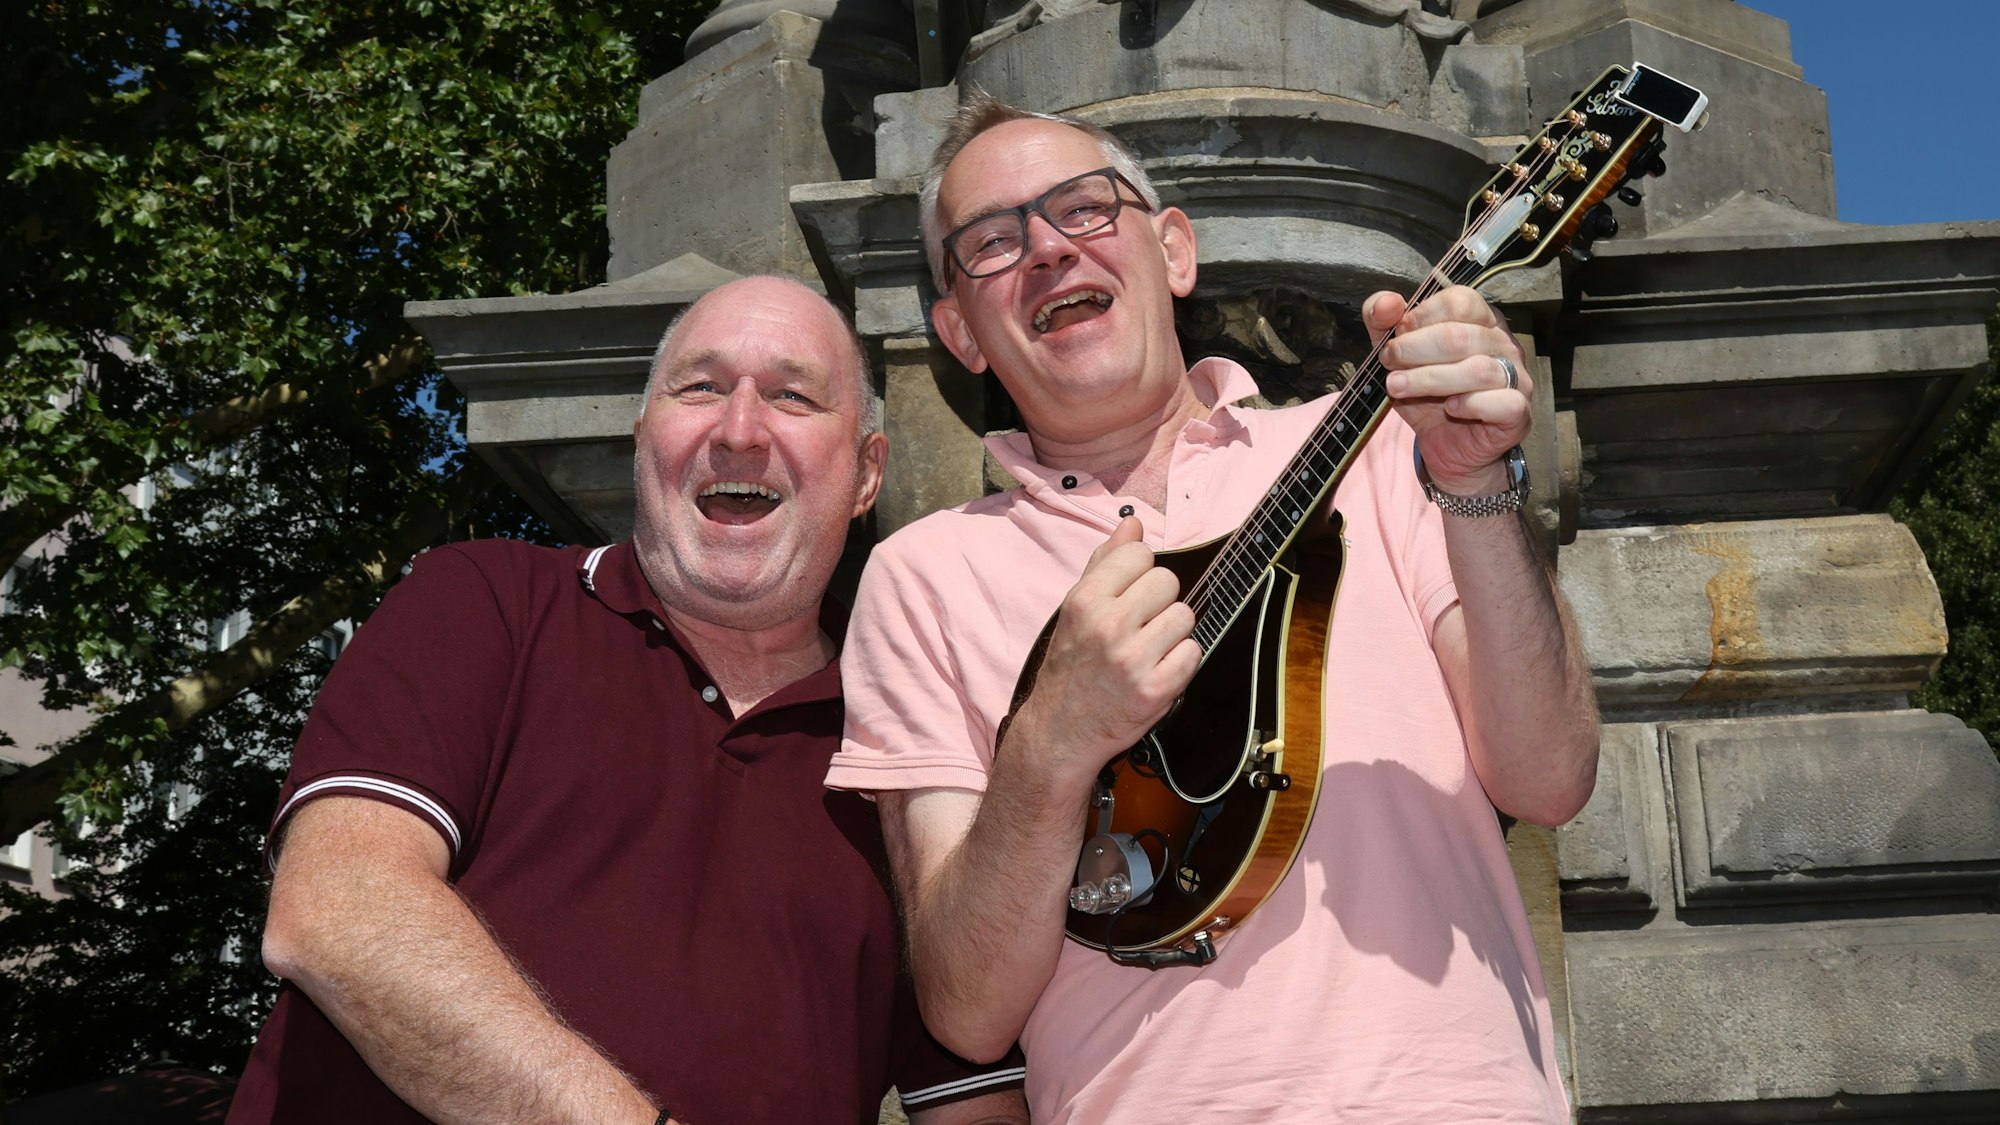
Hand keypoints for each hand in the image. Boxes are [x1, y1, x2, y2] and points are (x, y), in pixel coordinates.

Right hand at [1008, 517, 1198, 787]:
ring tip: (1148, 649)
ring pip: (1184, 616)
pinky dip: (1181, 662)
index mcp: (1085, 600)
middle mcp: (1107, 626)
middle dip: (1160, 601)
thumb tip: (1133, 523)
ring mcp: (1132, 660)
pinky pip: (1193, 653)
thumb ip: (1105, 563)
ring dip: (1173, 632)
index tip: (1129, 593)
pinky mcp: (1155, 691)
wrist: (1061, 730)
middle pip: (1168, 581)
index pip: (1140, 554)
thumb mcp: (1075, 609)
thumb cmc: (1070, 665)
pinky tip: (1158, 670)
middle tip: (1140, 625)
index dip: (1140, 572)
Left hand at [1366, 285, 1531, 495]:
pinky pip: (1503, 401)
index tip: (1396, 334)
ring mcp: (1517, 377)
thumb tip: (1386, 302)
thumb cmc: (1428, 396)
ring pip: (1479, 369)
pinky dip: (1472, 403)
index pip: (1461, 300)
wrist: (1449, 450)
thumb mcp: (1399, 358)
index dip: (1423, 315)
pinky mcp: (1518, 412)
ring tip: (1398, 387)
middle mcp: (1504, 344)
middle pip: (1461, 336)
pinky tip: (1450, 408)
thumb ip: (1384, 324)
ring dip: (1430, 378)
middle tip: (1388, 362)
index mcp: (1481, 320)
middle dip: (1415, 348)